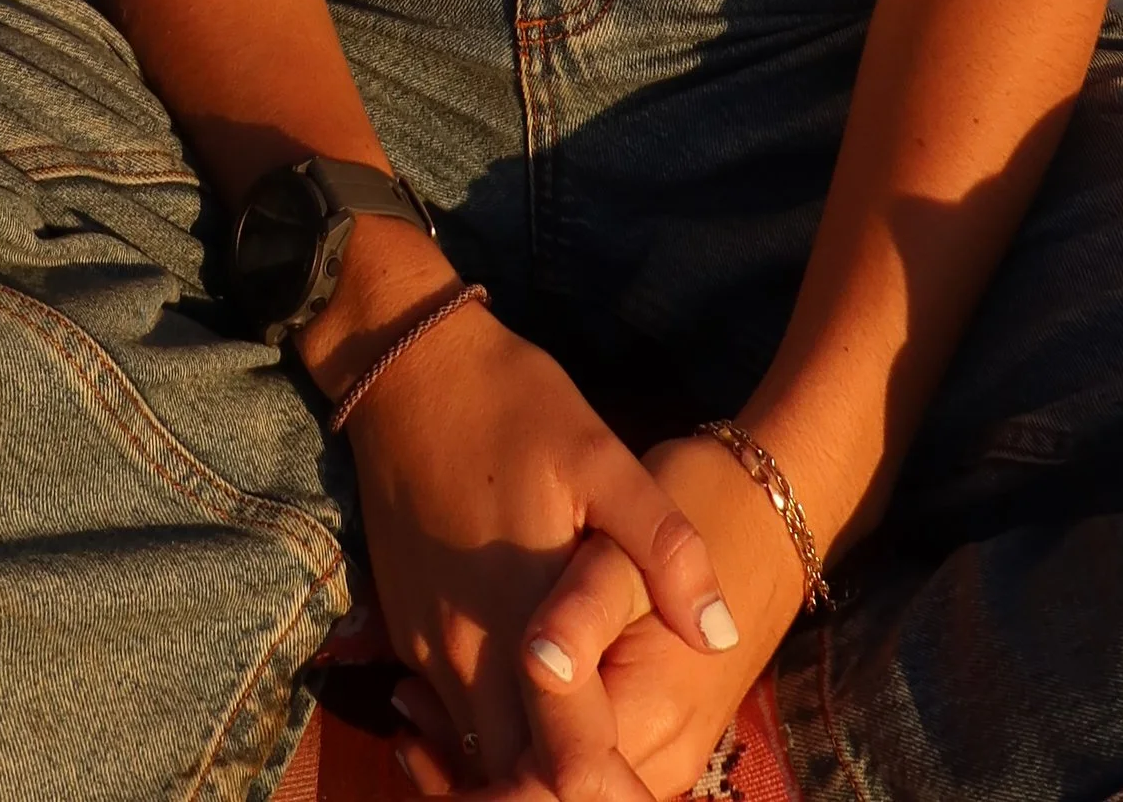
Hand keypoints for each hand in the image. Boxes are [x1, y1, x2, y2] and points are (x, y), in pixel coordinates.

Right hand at [341, 301, 730, 797]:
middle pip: (512, 776)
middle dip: (566, 783)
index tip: (645, 784)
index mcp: (517, 621)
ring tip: (588, 738)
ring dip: (528, 762)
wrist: (403, 364)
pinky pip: (448, 713)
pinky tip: (534, 697)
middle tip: (622, 768)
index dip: (611, 788)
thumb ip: (665, 549)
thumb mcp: (602, 457)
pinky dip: (490, 729)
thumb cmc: (510, 404)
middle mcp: (460, 654)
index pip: (564, 764)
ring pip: (475, 752)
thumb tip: (719, 633)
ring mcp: (422, 646)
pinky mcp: (402, 629)